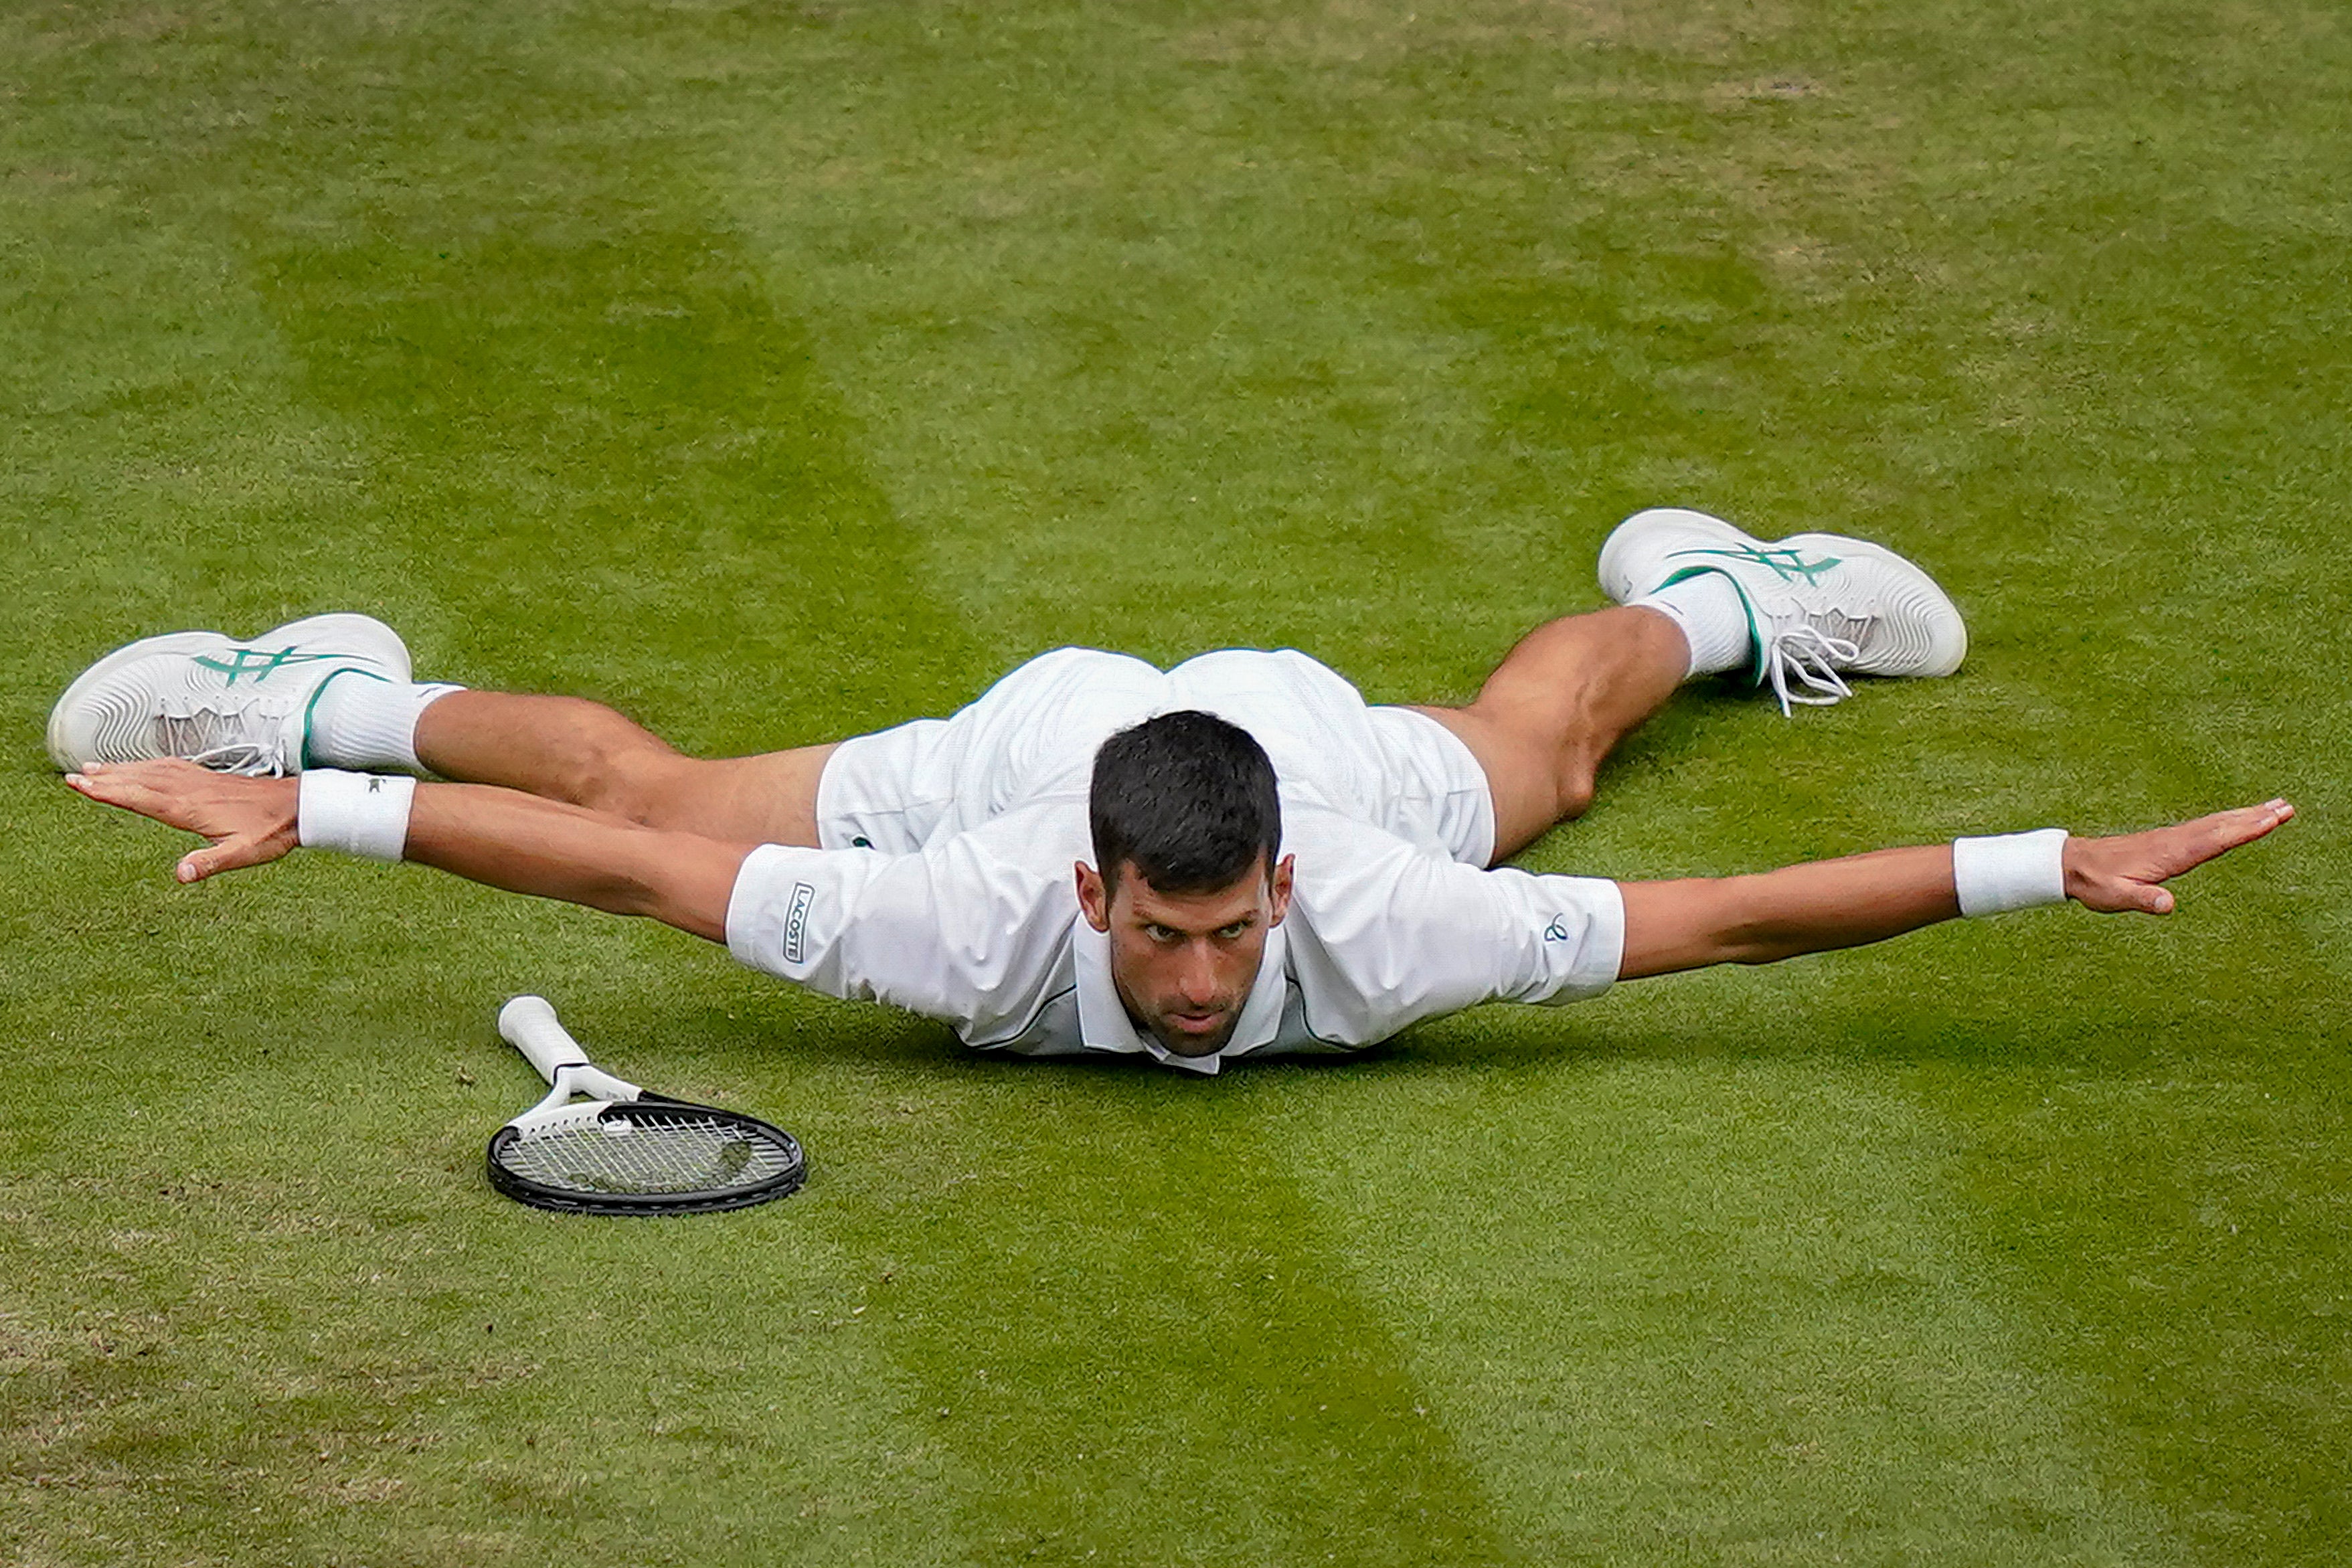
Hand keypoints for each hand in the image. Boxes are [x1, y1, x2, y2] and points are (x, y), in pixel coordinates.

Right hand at [65, 759, 300, 883]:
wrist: (298, 806)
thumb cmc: (271, 832)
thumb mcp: (243, 854)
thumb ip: (211, 862)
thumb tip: (181, 874)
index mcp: (190, 808)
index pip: (140, 797)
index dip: (109, 791)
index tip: (80, 784)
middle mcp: (190, 790)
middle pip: (139, 781)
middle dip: (105, 778)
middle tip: (73, 776)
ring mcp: (198, 781)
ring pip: (151, 770)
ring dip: (122, 768)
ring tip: (94, 767)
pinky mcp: (208, 778)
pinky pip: (169, 766)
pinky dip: (147, 765)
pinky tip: (140, 766)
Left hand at [2063, 798, 2294, 914]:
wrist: (2073, 865)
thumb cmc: (2096, 884)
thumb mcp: (2115, 897)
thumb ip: (2142, 900)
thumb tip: (2167, 905)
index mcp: (2168, 854)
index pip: (2212, 841)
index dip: (2242, 831)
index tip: (2270, 820)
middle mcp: (2174, 841)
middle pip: (2221, 826)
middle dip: (2254, 817)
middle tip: (2287, 807)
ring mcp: (2172, 838)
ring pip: (2215, 824)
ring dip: (2246, 816)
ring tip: (2275, 807)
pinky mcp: (2168, 841)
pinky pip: (2205, 828)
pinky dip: (2227, 821)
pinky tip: (2237, 820)